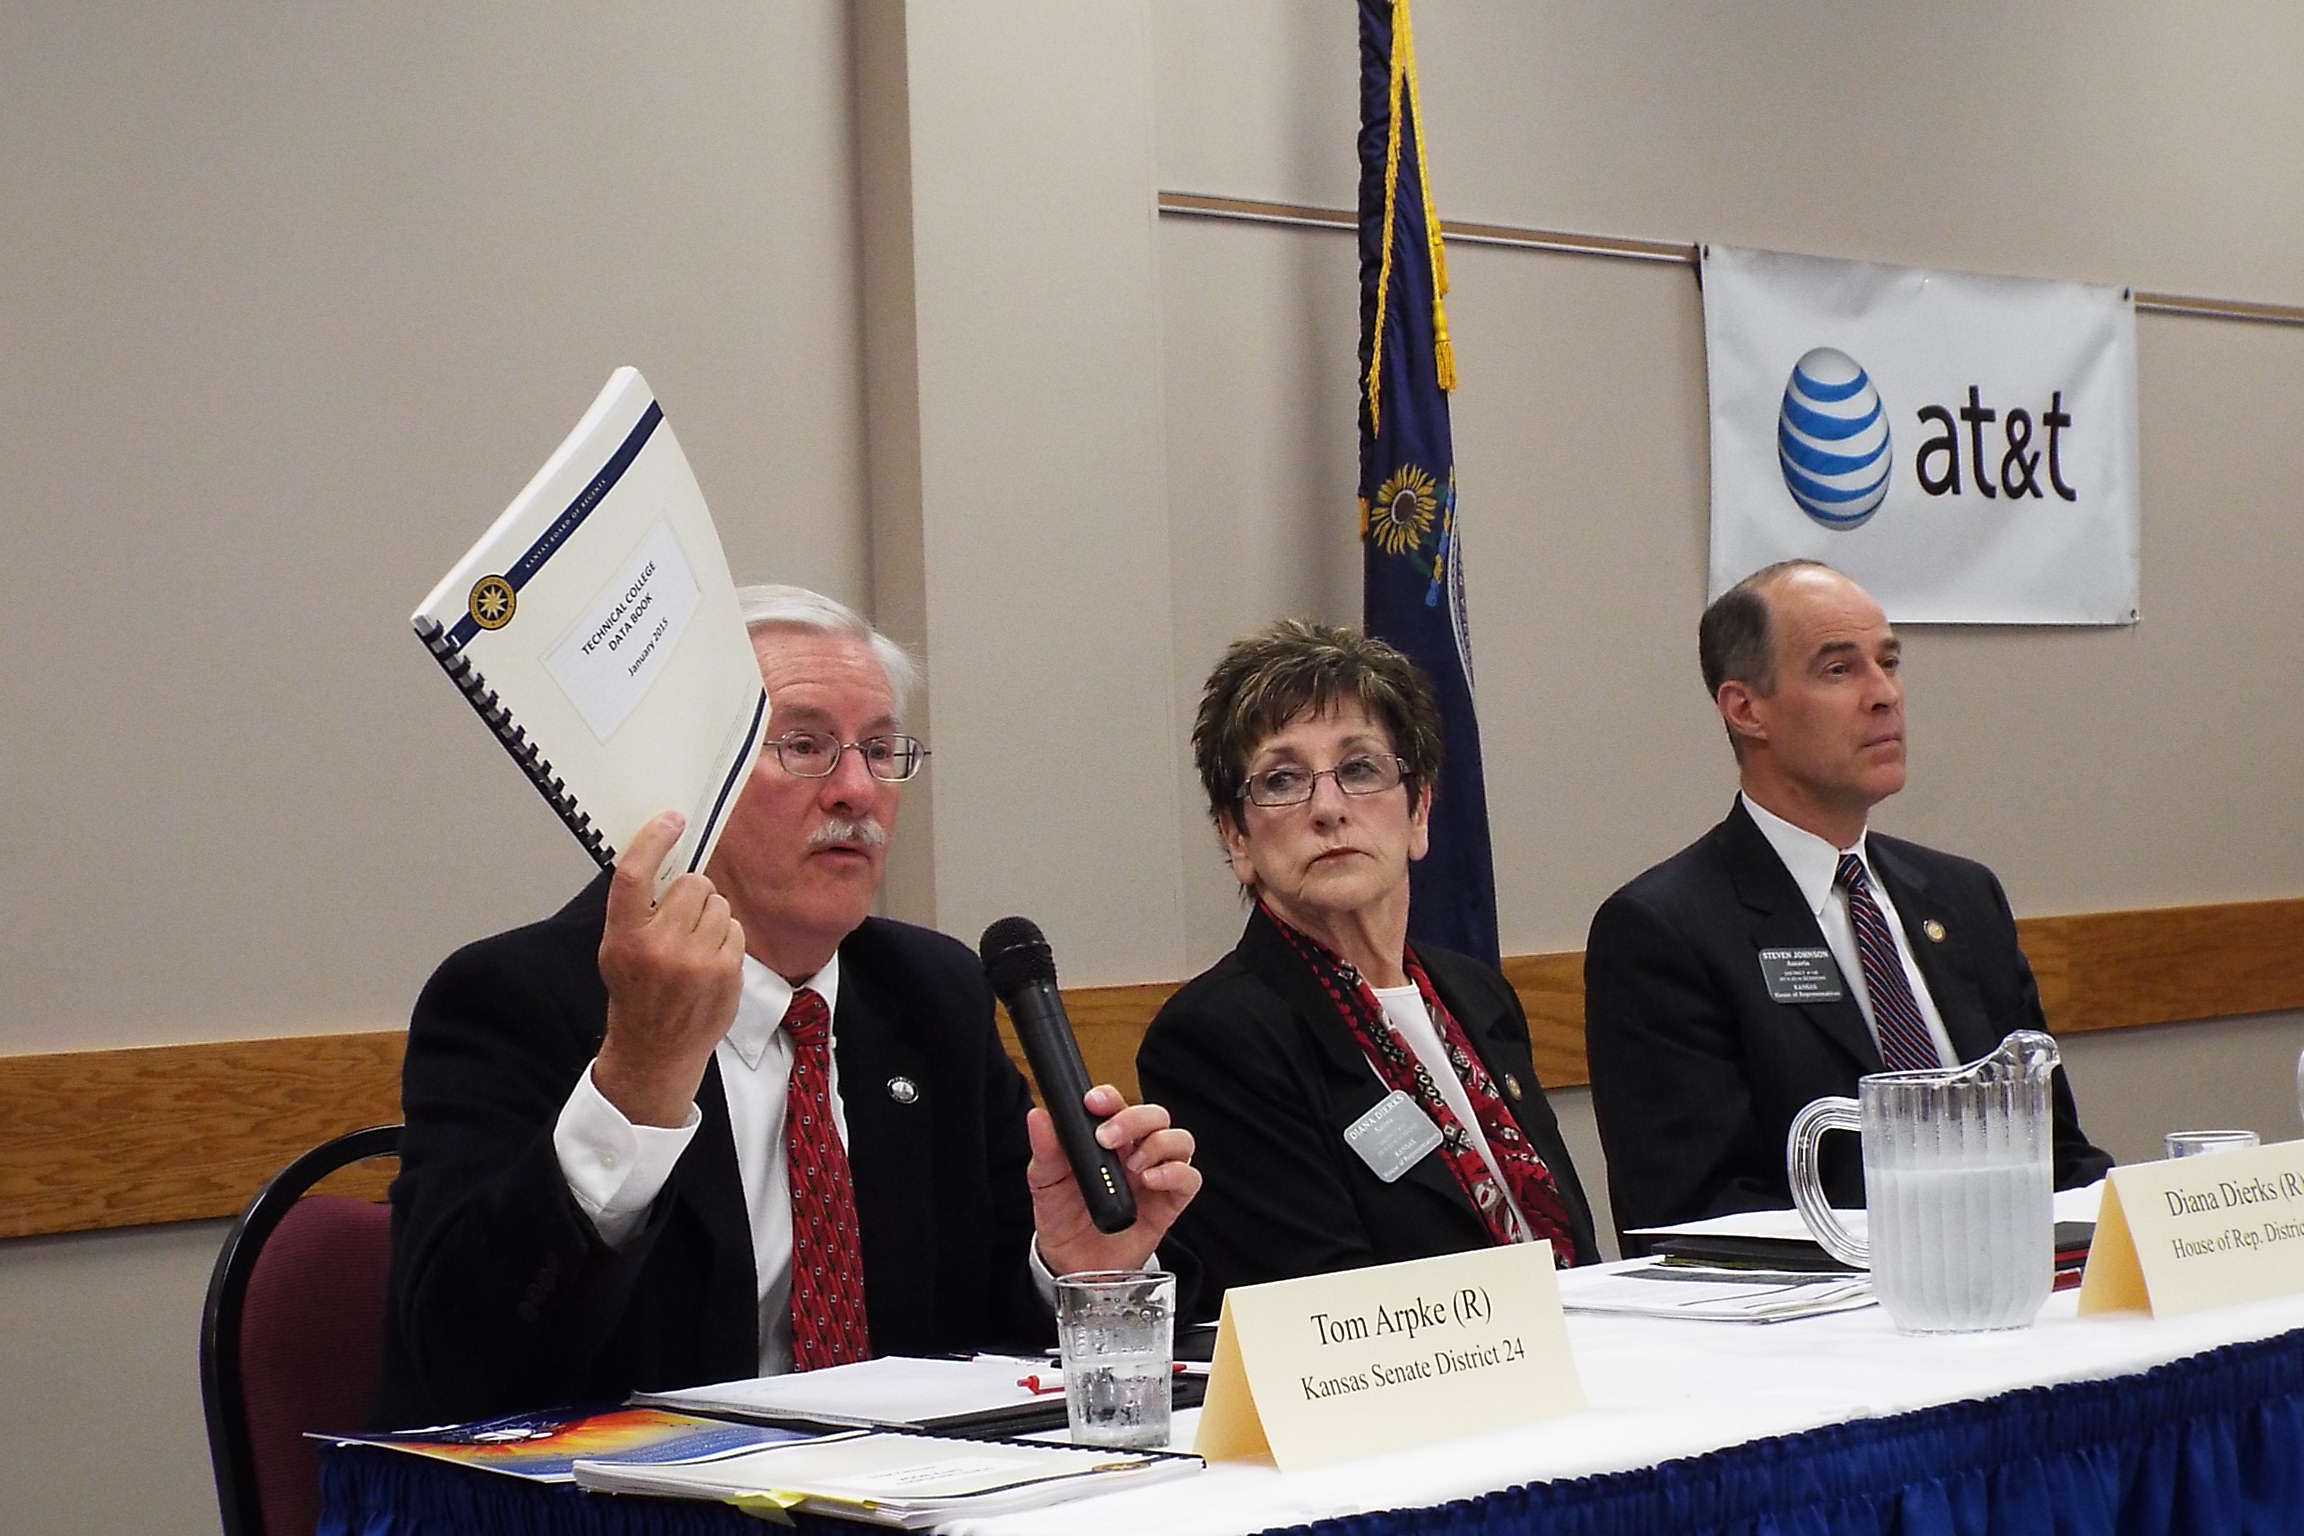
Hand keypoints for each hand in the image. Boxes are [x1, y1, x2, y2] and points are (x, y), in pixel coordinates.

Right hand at [592, 811, 745, 1126]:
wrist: (657, 1050)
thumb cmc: (636, 991)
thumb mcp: (617, 948)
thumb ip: (637, 907)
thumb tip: (665, 854)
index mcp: (623, 936)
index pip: (635, 875)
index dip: (653, 840)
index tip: (671, 819)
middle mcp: (659, 946)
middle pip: (693, 883)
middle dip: (691, 892)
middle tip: (681, 917)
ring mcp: (696, 961)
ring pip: (718, 903)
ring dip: (710, 915)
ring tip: (693, 944)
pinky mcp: (726, 971)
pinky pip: (734, 927)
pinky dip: (725, 937)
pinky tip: (709, 960)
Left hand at [1029, 1085, 1199, 1276]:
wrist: (1073, 1265)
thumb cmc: (1062, 1218)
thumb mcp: (1045, 1183)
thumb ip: (1045, 1150)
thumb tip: (1038, 1116)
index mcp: (1106, 1139)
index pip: (1118, 1104)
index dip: (1110, 1097)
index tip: (1092, 1103)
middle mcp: (1135, 1151)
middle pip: (1155, 1116)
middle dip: (1134, 1119)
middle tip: (1107, 1138)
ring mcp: (1155, 1175)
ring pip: (1179, 1139)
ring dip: (1158, 1145)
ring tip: (1132, 1166)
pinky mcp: (1170, 1202)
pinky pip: (1190, 1178)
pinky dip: (1175, 1173)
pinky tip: (1151, 1180)